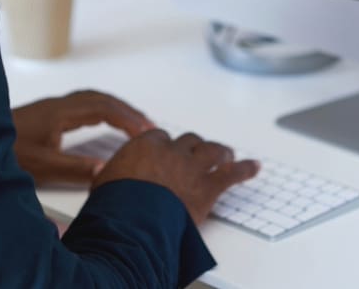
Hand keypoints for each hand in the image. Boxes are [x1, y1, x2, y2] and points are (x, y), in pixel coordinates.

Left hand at [12, 90, 154, 186]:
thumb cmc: (4, 152)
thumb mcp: (42, 167)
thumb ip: (75, 169)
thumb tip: (106, 168)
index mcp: (60, 113)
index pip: (104, 109)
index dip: (127, 119)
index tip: (145, 131)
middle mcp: (58, 105)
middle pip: (102, 99)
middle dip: (127, 111)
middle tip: (148, 125)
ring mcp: (52, 108)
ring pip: (93, 99)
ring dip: (115, 108)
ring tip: (133, 122)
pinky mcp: (47, 114)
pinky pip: (84, 104)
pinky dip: (102, 109)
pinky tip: (103, 121)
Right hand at [93, 130, 259, 223]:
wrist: (132, 222)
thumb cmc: (115, 205)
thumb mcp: (104, 183)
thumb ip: (111, 174)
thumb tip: (104, 175)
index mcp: (145, 145)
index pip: (160, 137)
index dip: (166, 146)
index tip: (167, 152)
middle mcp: (171, 151)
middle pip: (188, 141)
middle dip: (193, 148)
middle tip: (197, 154)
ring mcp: (192, 167)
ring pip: (212, 151)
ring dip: (221, 153)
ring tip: (227, 155)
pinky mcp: (208, 187)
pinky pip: (232, 174)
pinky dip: (245, 169)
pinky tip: (254, 167)